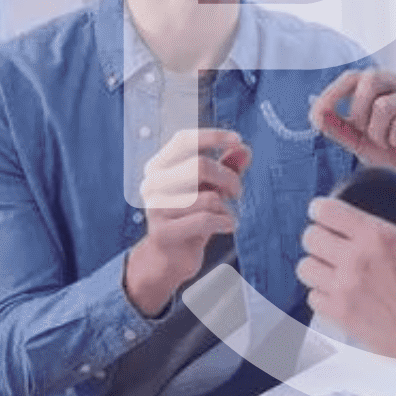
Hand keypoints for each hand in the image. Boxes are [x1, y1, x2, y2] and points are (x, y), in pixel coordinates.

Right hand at [126, 128, 251, 316]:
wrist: (169, 258)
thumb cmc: (190, 218)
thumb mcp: (208, 188)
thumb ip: (225, 168)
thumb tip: (243, 150)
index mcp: (159, 167)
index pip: (184, 141)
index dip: (212, 136)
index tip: (238, 140)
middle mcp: (152, 184)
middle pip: (200, 166)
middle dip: (229, 178)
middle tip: (236, 192)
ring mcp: (155, 208)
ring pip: (208, 198)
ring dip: (226, 207)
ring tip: (225, 214)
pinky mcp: (162, 233)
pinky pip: (205, 220)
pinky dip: (224, 222)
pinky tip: (227, 226)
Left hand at [296, 198, 395, 363]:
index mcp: (379, 237)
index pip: (327, 212)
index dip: (322, 208)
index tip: (323, 210)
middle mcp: (355, 261)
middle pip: (310, 238)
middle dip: (318, 234)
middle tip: (329, 238)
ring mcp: (345, 291)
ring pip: (305, 268)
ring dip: (316, 264)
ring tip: (330, 266)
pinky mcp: (342, 318)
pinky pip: (313, 298)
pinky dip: (321, 293)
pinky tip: (337, 292)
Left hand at [310, 69, 395, 189]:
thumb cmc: (389, 151)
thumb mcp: (356, 140)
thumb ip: (336, 127)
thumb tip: (316, 113)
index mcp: (382, 85)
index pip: (353, 76)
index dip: (333, 92)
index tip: (320, 113)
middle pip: (371, 80)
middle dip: (360, 113)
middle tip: (366, 134)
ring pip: (385, 105)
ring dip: (379, 133)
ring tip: (387, 142)